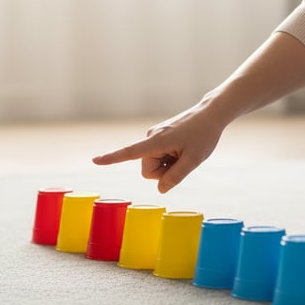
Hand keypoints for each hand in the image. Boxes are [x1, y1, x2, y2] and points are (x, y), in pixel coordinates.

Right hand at [92, 103, 225, 192]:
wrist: (210, 115)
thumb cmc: (204, 136)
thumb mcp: (194, 160)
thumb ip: (176, 176)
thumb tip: (160, 189)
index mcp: (157, 141)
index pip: (130, 152)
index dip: (112, 158)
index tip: (94, 160)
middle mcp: (151, 137)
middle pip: (148, 170)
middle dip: (163, 172)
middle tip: (183, 159)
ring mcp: (154, 137)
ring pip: (153, 165)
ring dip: (168, 165)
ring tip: (184, 152)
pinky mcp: (158, 137)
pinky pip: (158, 157)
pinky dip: (169, 159)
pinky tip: (182, 149)